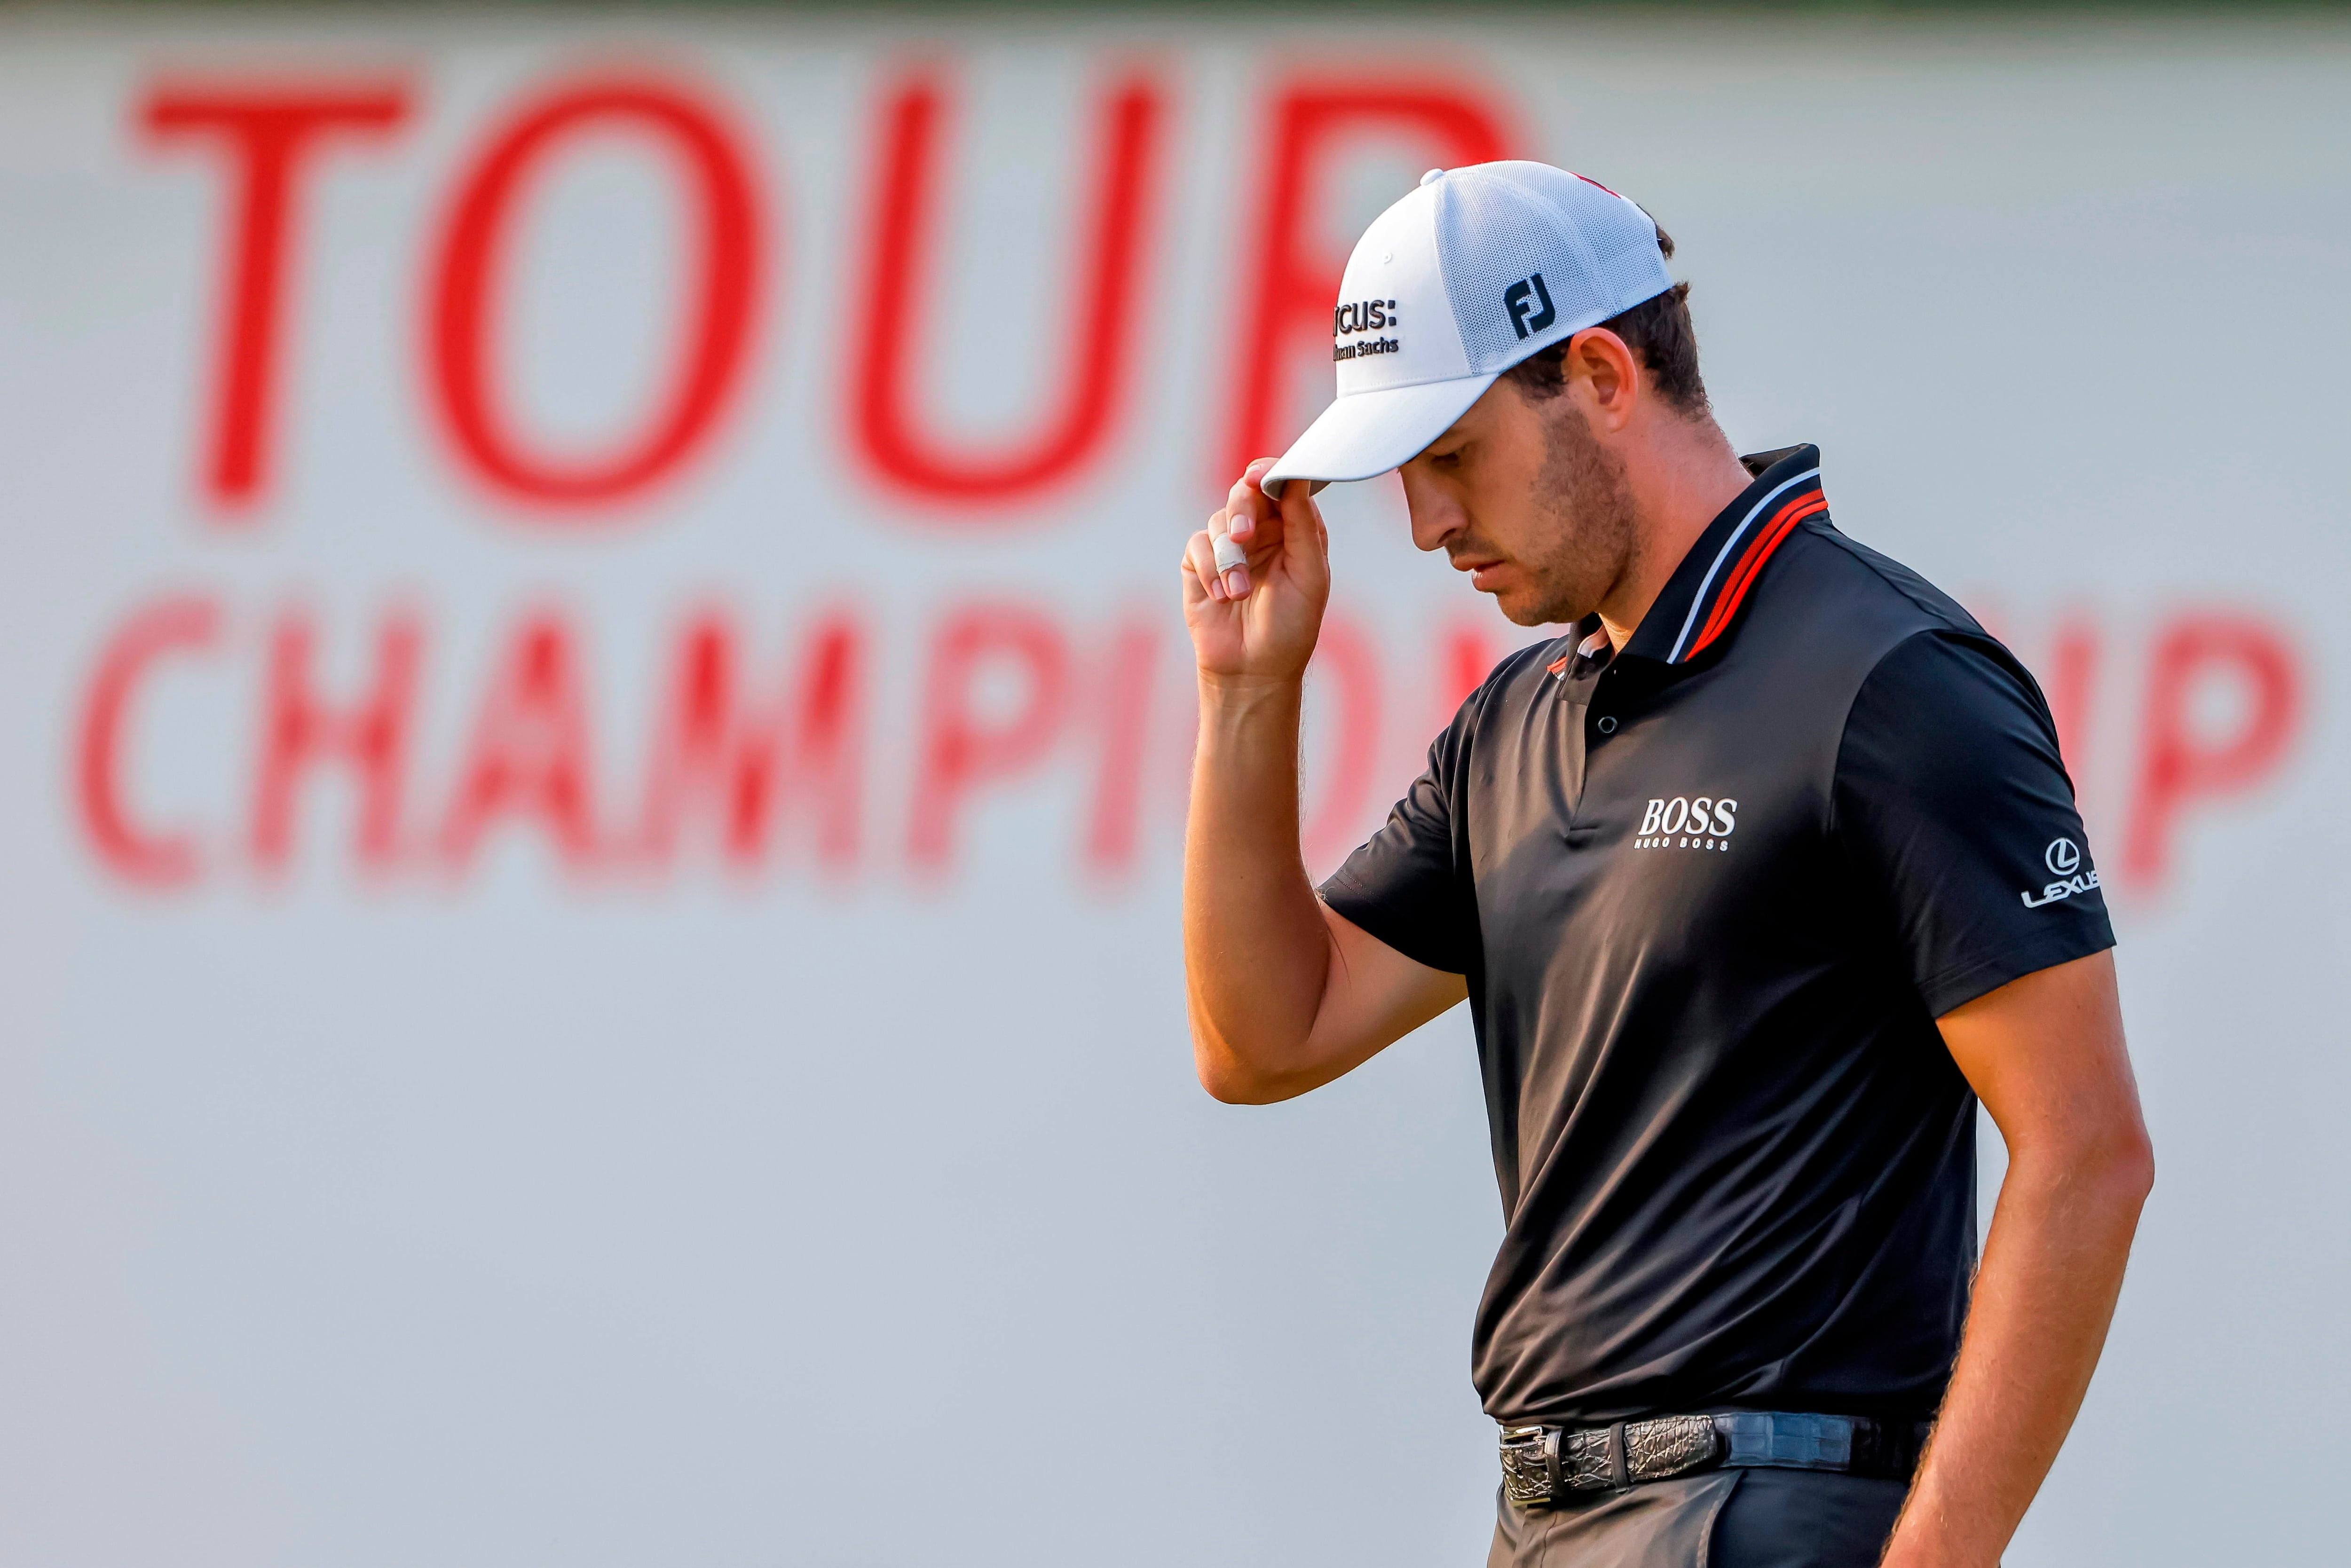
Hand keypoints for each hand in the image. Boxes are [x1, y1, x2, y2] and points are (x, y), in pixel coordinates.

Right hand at [1180, 459, 1330, 687]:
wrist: (1253, 671)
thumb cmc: (1290, 627)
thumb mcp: (1308, 575)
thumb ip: (1303, 525)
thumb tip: (1295, 478)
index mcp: (1293, 529)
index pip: (1280, 487)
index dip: (1269, 474)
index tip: (1259, 475)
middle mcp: (1261, 532)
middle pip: (1244, 494)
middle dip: (1241, 511)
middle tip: (1243, 537)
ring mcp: (1229, 547)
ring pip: (1218, 521)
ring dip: (1229, 558)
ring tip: (1239, 593)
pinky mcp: (1200, 564)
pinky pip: (1197, 546)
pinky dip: (1209, 570)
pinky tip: (1221, 596)